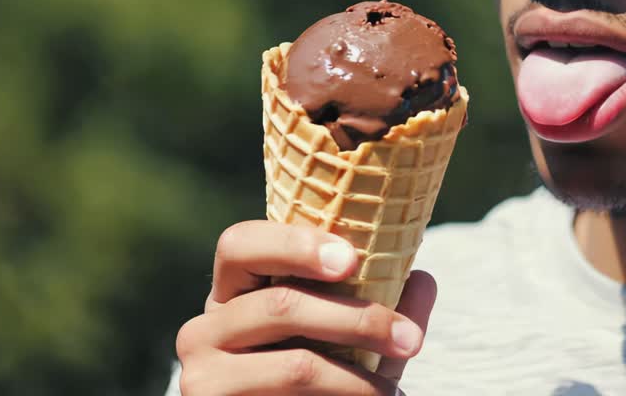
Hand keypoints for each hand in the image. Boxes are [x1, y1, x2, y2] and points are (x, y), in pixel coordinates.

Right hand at [175, 220, 436, 394]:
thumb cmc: (320, 375)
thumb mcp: (351, 337)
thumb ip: (385, 303)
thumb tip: (422, 279)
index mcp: (232, 291)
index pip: (240, 244)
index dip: (294, 244)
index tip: (352, 259)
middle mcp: (204, 328)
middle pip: (281, 304)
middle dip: (359, 320)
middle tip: (413, 339)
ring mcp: (202, 375)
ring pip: (295, 365)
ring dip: (359, 379)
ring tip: (395, 391)